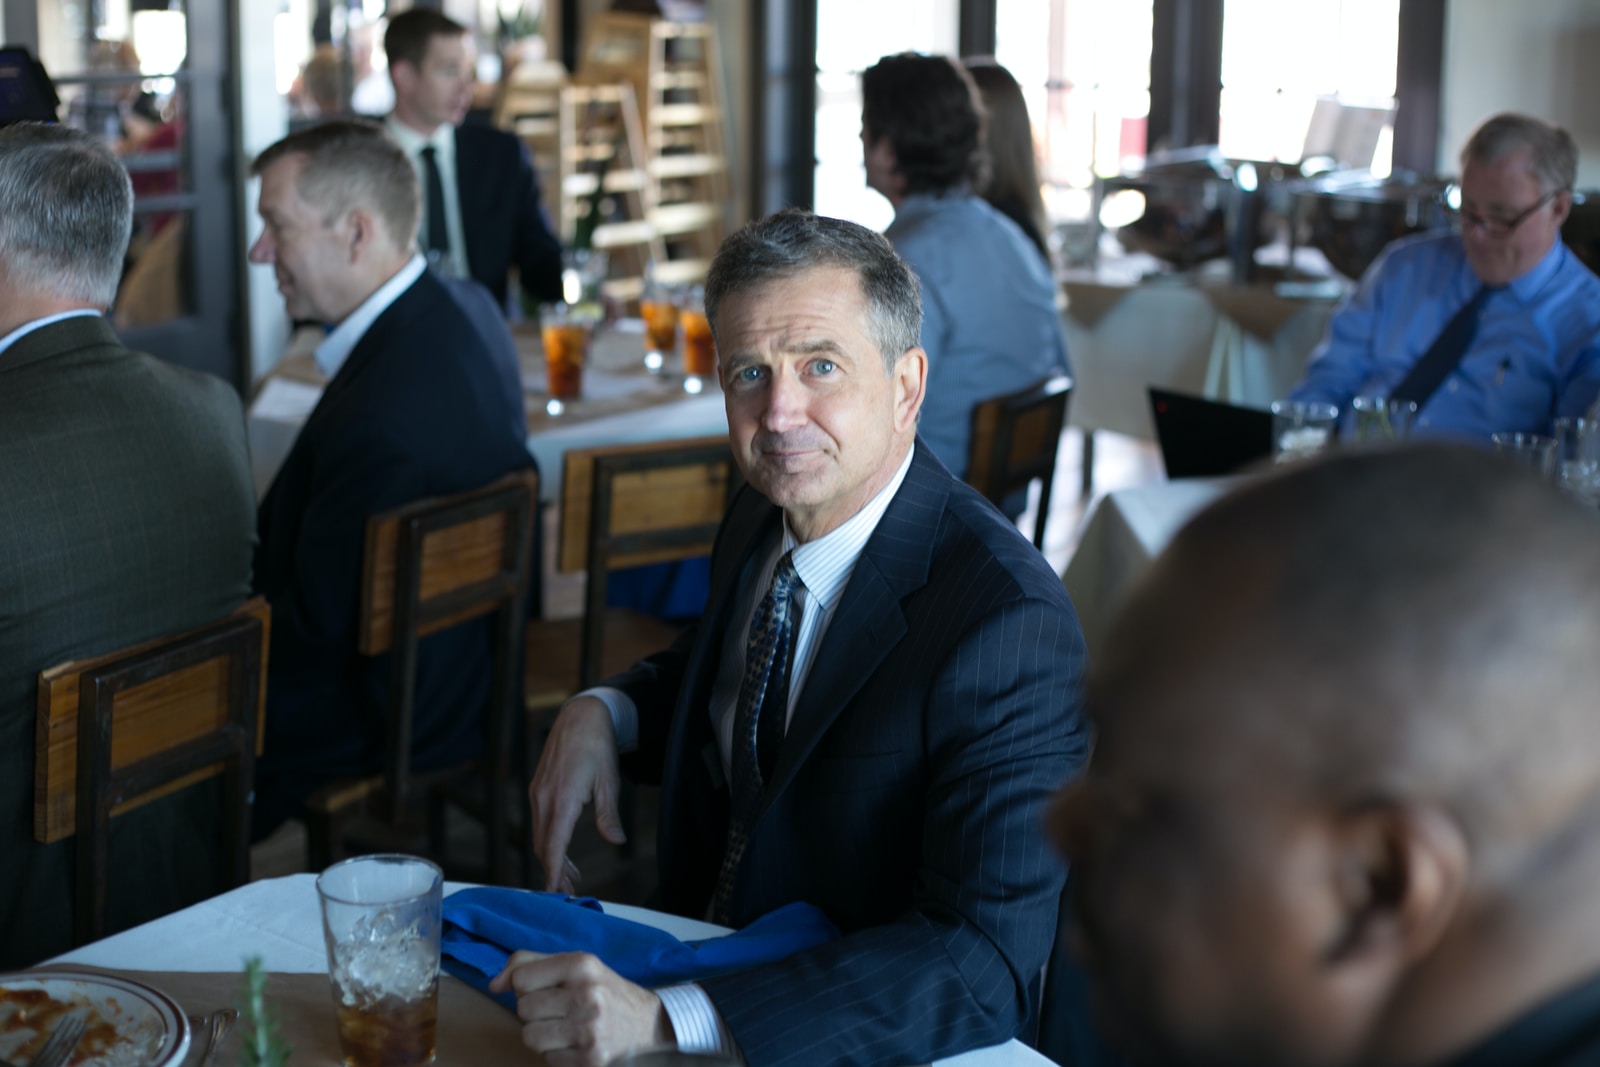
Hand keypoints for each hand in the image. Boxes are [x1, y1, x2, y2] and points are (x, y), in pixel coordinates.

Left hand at [488, 950, 673, 1065]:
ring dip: (541, 1034)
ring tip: (563, 1027)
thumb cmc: (602, 989)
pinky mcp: (590, 1060)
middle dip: (534, 1011)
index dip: (526, 986)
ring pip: (530, 1037)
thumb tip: (494, 985)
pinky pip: (547, 1060)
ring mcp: (589, 1030)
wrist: (647, 1021)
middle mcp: (587, 995)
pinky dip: (556, 1053)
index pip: (522, 978)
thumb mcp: (574, 965)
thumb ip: (529, 964)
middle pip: (523, 1009)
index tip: (544, 988)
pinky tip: (575, 1043)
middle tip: (557, 1009)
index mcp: (582, 965)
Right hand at [529, 696, 626, 892]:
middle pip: (543, 846)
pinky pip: (540, 823)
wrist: (580, 717)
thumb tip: (615, 840)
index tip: (554, 894)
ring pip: (540, 836)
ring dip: (552, 858)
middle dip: (554, 872)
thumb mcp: (610, 781)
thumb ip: (609, 814)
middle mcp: (544, 798)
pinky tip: (563, 850)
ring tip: (570, 877)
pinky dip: (549, 841)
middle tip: (569, 893)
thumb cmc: (598, 746)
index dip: (552, 872)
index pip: (553, 845)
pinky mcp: (538, 789)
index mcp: (562, 799)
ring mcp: (538, 793)